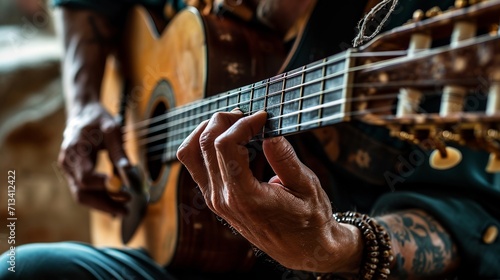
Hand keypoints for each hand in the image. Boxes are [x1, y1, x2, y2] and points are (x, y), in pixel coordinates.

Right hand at [58, 102, 129, 214]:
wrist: (82, 112)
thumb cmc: (98, 119)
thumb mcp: (111, 129)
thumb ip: (118, 150)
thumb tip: (128, 170)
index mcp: (75, 150)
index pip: (86, 177)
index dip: (104, 186)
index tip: (125, 190)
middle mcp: (67, 163)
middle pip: (81, 193)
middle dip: (105, 204)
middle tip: (126, 210)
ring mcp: (67, 170)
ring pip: (82, 195)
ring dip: (103, 204)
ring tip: (124, 208)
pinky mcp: (72, 173)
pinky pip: (83, 191)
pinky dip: (98, 199)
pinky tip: (115, 204)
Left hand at [177, 109, 361, 272]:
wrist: (301, 249)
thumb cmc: (309, 220)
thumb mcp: (306, 187)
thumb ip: (285, 159)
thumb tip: (269, 131)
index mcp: (245, 197)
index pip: (225, 145)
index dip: (243, 123)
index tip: (264, 116)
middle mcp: (222, 198)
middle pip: (204, 143)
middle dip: (225, 120)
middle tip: (249, 115)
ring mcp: (214, 199)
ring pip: (190, 152)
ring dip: (208, 130)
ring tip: (234, 123)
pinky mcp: (214, 198)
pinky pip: (195, 164)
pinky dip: (204, 144)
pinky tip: (228, 138)